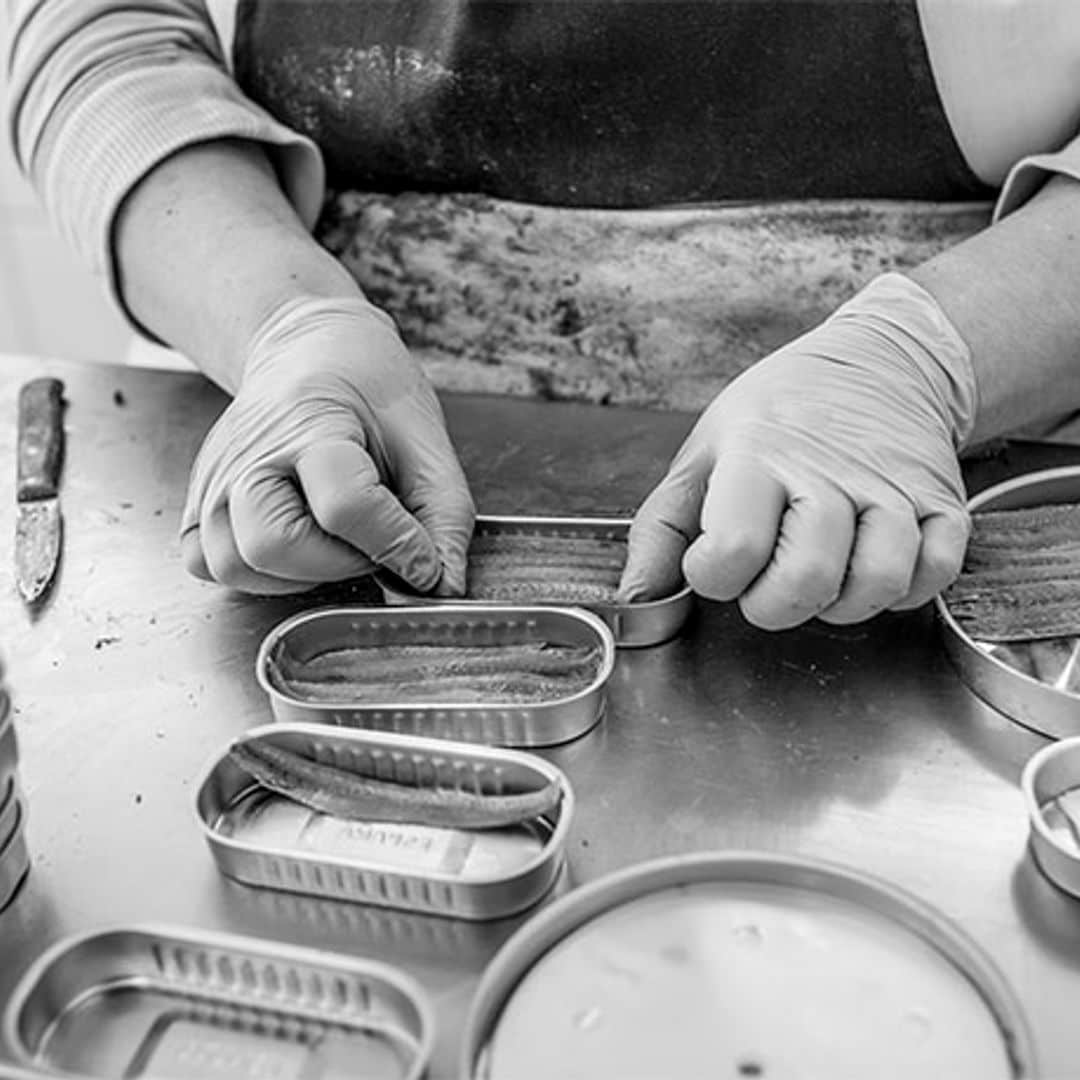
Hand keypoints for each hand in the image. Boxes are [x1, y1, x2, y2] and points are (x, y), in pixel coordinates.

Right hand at [180, 296, 474, 594]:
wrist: (307, 350)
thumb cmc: (368, 389)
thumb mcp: (425, 440)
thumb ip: (443, 515)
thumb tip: (443, 586)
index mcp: (310, 422)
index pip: (345, 506)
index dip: (395, 544)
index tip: (423, 559)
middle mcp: (248, 453)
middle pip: (275, 545)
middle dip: (339, 563)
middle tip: (369, 539)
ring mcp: (214, 480)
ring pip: (236, 565)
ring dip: (297, 574)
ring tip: (333, 541)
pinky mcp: (196, 503)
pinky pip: (210, 565)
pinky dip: (256, 574)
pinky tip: (295, 546)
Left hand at [619, 274, 976, 628]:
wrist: (880, 362)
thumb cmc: (778, 415)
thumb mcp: (704, 453)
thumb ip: (662, 530)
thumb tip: (636, 600)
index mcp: (760, 453)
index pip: (733, 551)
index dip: (714, 578)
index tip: (715, 562)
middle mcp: (831, 468)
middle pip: (806, 577)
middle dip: (772, 605)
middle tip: (765, 584)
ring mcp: (893, 485)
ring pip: (877, 582)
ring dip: (839, 604)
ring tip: (819, 578)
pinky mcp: (942, 500)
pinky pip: (934, 573)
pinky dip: (901, 591)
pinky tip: (868, 568)